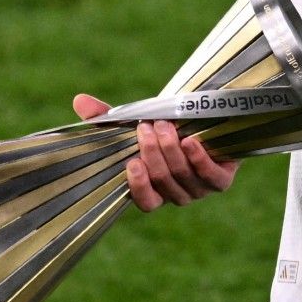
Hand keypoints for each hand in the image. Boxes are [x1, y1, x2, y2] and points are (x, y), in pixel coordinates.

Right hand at [72, 94, 240, 210]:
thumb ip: (107, 117)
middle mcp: (177, 194)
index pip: (146, 201)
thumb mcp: (135, 123)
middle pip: (164, 180)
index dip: (139, 186)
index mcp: (155, 189)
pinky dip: (199, 159)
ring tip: (165, 125)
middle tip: (148, 126)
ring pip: (183, 175)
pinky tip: (190, 141)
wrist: (207, 121)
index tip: (130, 162)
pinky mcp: (222, 179)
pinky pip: (212, 177)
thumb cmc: (164, 127)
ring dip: (172, 149)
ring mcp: (200, 188)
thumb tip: (79, 100)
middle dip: (154, 152)